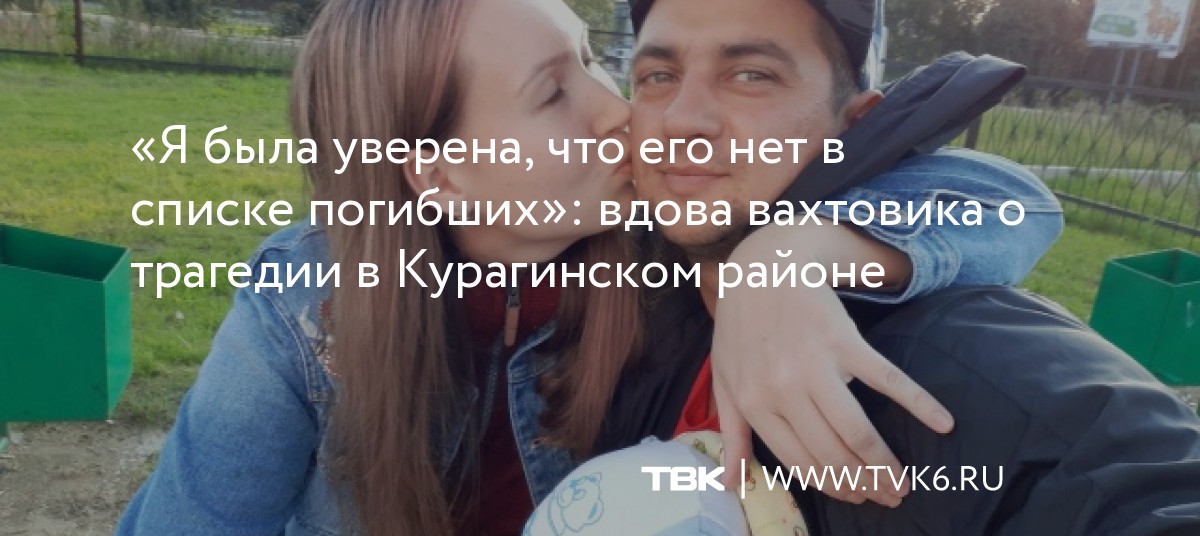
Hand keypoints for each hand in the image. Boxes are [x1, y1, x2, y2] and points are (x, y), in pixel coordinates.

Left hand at [712, 224, 954, 507]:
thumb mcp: (726, 380)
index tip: (856, 497)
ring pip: (857, 432)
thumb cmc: (743, 327)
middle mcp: (785, 389)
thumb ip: (732, 434)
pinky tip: (943, 423)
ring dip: (885, 465)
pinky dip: (919, 403)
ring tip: (903, 483)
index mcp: (756, 403)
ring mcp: (816, 365)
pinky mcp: (845, 341)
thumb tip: (733, 484)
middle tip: (889, 496)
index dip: (832, 486)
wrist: (765, 267)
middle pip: (832, 454)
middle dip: (864, 485)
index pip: (801, 462)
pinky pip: (887, 380)